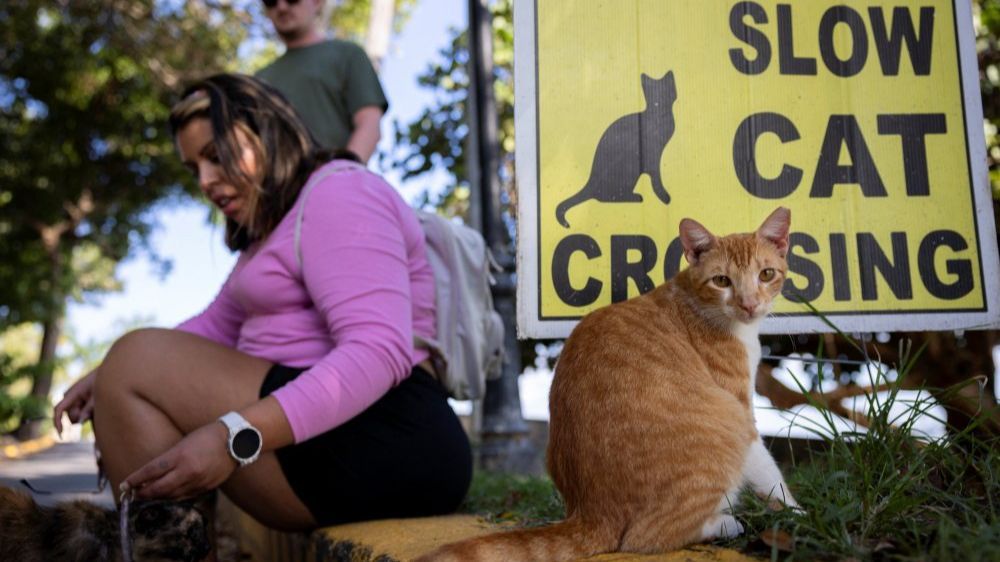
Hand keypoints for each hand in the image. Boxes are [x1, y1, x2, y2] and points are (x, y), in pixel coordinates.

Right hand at [53, 368, 97, 436]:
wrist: (106, 375)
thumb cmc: (102, 384)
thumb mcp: (98, 397)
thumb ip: (88, 409)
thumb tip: (79, 422)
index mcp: (72, 393)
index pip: (59, 409)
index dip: (57, 422)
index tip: (61, 434)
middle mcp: (69, 397)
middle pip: (71, 417)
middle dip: (82, 418)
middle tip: (96, 410)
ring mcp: (72, 399)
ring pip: (75, 417)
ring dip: (85, 416)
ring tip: (96, 405)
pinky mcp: (76, 402)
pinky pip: (78, 413)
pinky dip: (85, 414)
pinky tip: (94, 406)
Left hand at [123, 422, 237, 499]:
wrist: (236, 441)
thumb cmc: (207, 437)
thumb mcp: (184, 444)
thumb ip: (169, 460)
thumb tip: (152, 474)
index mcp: (180, 456)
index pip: (151, 471)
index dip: (135, 480)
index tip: (125, 484)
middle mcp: (188, 471)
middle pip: (159, 488)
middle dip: (144, 493)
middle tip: (134, 494)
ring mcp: (198, 481)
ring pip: (171, 495)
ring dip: (158, 496)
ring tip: (149, 494)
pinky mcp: (206, 487)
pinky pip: (185, 496)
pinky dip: (174, 496)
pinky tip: (168, 494)